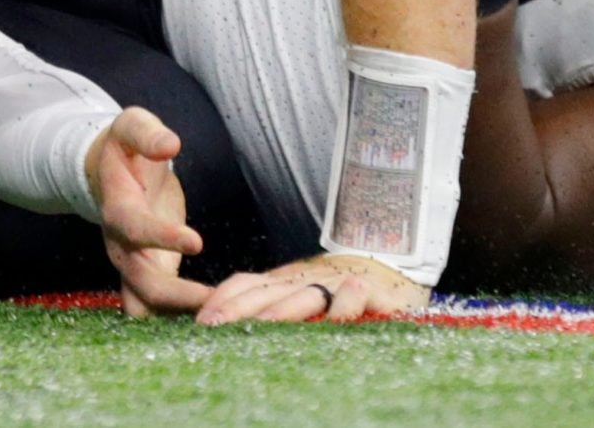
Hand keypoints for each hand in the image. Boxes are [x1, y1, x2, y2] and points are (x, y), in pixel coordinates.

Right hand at [87, 107, 210, 317]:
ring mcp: (132, 267)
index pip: (136, 229)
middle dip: (179, 298)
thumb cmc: (124, 147)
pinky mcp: (149, 276)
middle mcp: (121, 248)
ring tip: (226, 320)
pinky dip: (187, 317)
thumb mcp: (132, 126)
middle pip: (143, 285)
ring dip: (182, 317)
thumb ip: (148, 134)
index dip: (162, 237)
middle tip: (222, 301)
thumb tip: (170, 144)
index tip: (196, 242)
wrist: (108, 172)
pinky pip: (162, 309)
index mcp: (117, 210)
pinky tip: (223, 317)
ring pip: (149, 308)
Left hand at [195, 249, 427, 324]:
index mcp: (283, 282)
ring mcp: (335, 282)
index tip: (200, 322)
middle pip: (265, 291)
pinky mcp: (370, 290)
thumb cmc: (338, 293)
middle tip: (213, 327)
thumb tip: (219, 325)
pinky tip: (335, 319)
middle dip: (236, 308)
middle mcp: (304, 280)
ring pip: (304, 294)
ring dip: (282, 310)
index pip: (245, 284)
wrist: (393, 267)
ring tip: (262, 326)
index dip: (222, 300)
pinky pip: (353, 294)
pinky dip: (345, 304)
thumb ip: (267, 306)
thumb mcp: (298, 297)